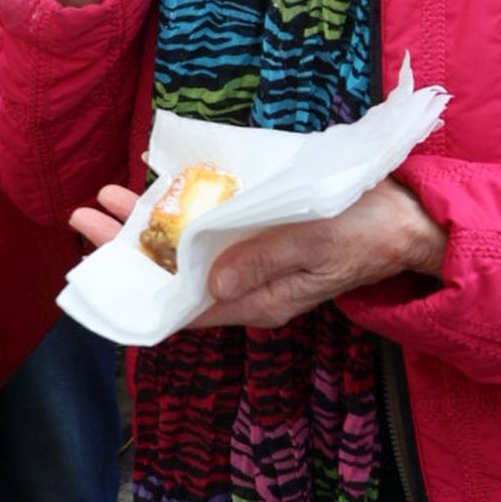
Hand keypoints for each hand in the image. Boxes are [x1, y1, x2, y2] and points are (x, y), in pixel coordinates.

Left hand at [69, 176, 446, 326]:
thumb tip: (212, 284)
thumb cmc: (369, 230)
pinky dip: (183, 213)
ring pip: (190, 250)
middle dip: (131, 247)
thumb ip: (264, 261)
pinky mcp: (265, 236)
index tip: (100, 265)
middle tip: (86, 214)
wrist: (413, 219)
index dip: (140, 288)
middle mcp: (252, 287)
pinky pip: (214, 232)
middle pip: (177, 275)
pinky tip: (157, 193)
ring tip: (109, 197)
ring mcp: (258, 262)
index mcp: (263, 301)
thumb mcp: (318, 242)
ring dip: (150, 225)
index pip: (187, 308)